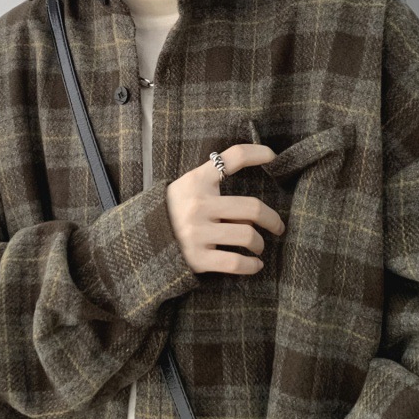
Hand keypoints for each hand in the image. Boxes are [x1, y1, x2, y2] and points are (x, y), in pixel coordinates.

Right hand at [165, 143, 285, 274]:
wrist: (141, 241)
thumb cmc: (172, 211)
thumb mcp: (186, 186)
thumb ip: (212, 179)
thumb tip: (252, 175)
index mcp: (196, 181)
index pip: (233, 157)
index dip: (258, 153)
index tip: (273, 156)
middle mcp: (198, 205)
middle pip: (252, 208)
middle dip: (273, 220)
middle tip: (277, 227)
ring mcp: (197, 233)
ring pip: (248, 236)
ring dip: (260, 244)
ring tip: (258, 246)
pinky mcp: (197, 259)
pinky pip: (235, 262)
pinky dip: (251, 265)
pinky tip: (255, 264)